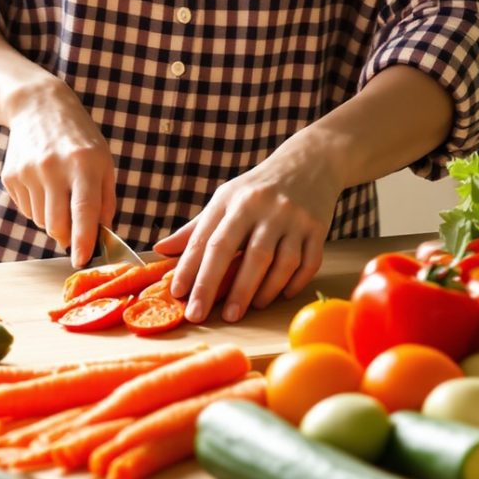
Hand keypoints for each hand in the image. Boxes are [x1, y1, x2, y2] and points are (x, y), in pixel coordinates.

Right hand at [0, 79, 116, 264]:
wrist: (38, 106)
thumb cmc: (78, 138)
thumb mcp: (103, 162)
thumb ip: (105, 201)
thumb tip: (100, 238)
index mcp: (83, 163)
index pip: (83, 211)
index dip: (83, 241)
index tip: (82, 261)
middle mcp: (53, 167)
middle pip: (56, 225)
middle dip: (66, 237)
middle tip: (74, 232)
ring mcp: (28, 171)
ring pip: (40, 221)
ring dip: (52, 218)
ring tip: (58, 192)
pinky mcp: (10, 175)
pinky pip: (26, 210)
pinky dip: (37, 206)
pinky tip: (42, 183)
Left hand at [156, 142, 342, 323]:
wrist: (308, 163)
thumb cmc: (257, 188)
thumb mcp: (225, 199)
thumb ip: (195, 228)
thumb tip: (160, 250)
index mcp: (233, 199)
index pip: (208, 239)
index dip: (190, 269)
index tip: (178, 295)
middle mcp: (263, 207)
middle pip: (242, 254)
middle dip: (220, 287)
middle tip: (202, 315)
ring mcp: (293, 218)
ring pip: (277, 263)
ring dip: (259, 291)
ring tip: (242, 311)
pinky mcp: (318, 229)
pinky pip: (306, 264)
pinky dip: (292, 284)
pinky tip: (278, 296)